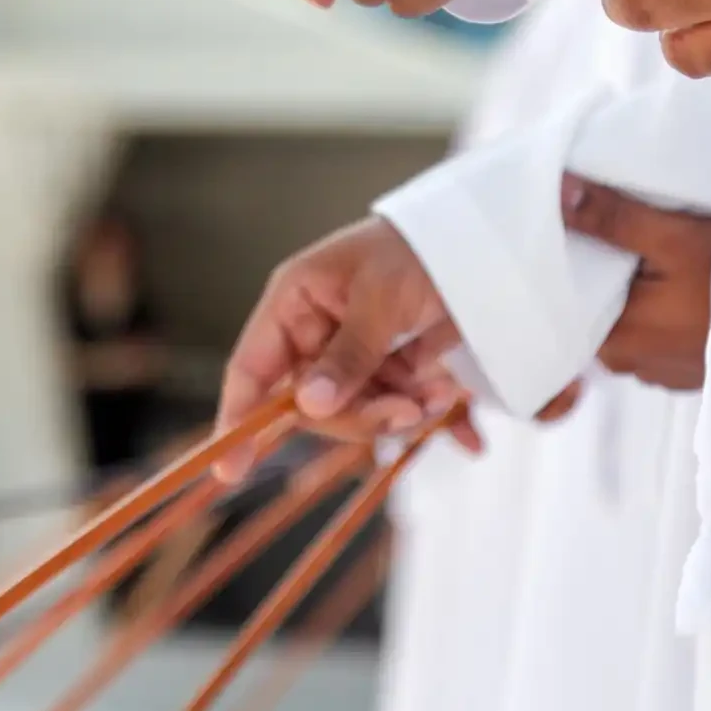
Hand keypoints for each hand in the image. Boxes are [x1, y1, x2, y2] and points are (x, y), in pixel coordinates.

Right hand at [216, 217, 475, 477]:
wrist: (480, 237)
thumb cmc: (417, 247)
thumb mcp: (381, 297)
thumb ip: (348, 353)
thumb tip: (309, 406)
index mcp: (295, 303)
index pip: (252, 369)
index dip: (237, 420)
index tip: (230, 472)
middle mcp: (316, 333)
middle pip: (313, 405)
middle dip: (361, 414)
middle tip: (411, 409)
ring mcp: (355, 354)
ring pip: (359, 412)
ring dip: (402, 413)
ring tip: (444, 395)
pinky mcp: (394, 369)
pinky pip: (398, 408)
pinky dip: (430, 417)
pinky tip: (464, 426)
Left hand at [562, 174, 710, 389]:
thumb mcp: (672, 237)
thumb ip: (611, 218)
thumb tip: (559, 192)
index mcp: (618, 343)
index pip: (567, 302)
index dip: (568, 262)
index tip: (568, 227)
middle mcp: (636, 366)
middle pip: (599, 311)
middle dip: (604, 274)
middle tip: (615, 229)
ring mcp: (666, 371)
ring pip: (631, 321)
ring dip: (636, 291)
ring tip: (650, 251)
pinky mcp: (692, 367)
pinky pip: (660, 332)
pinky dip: (661, 306)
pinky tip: (678, 280)